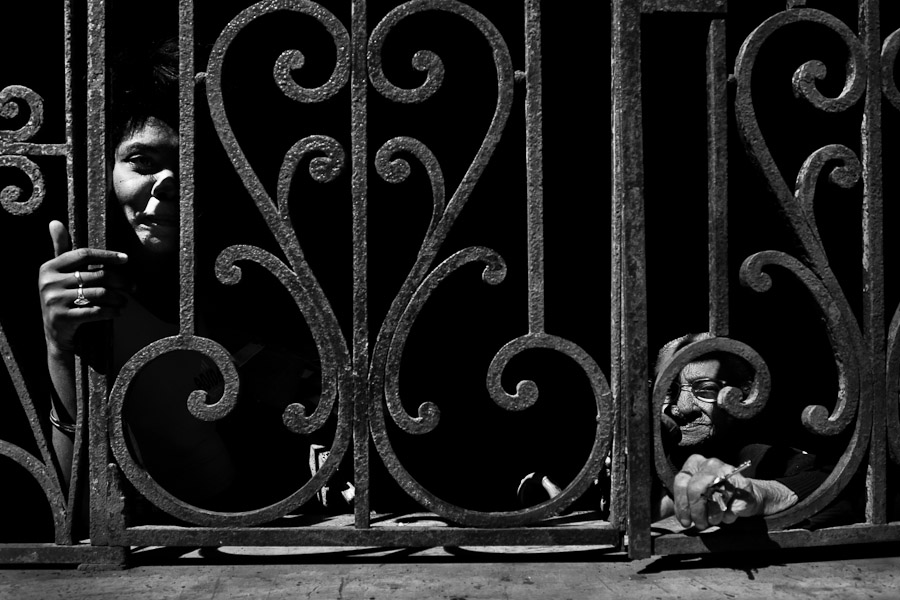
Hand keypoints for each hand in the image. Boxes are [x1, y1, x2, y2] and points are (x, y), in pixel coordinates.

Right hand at [38, 220, 130, 353]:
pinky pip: (97, 311)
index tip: (126, 259)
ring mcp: (54, 301)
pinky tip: (118, 312)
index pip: (83, 254)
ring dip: (119, 298)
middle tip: (134, 287)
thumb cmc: (63, 298)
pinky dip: (112, 311)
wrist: (55, 334)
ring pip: (100, 293)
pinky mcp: (62, 318)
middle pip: (97, 275)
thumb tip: (54, 221)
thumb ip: (60, 249)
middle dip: (121, 281)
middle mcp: (48, 283)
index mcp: (48, 267)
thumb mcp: (58, 274)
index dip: (107, 255)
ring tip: (125, 301)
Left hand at [672, 454, 760, 529]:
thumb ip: (685, 502)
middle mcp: (711, 464)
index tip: (685, 521)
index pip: (681, 483)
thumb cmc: (715, 496)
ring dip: (713, 516)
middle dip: (697, 512)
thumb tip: (680, 518)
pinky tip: (727, 515)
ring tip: (714, 520)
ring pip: (715, 499)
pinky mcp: (743, 485)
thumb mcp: (695, 495)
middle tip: (700, 524)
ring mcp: (728, 473)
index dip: (682, 505)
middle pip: (696, 489)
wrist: (744, 496)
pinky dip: (728, 516)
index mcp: (695, 463)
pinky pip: (732, 506)